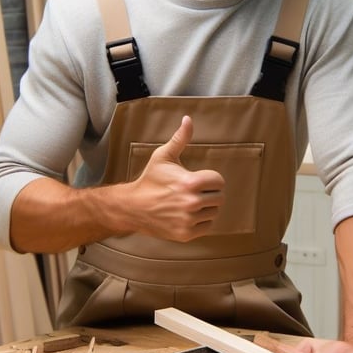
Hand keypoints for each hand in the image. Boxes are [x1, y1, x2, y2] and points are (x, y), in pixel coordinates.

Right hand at [130, 115, 224, 240]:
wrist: (133, 207)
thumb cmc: (150, 179)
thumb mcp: (163, 156)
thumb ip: (180, 138)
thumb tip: (188, 119)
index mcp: (190, 182)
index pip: (219, 181)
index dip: (211, 179)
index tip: (200, 179)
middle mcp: (191, 203)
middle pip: (219, 198)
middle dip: (210, 193)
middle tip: (196, 191)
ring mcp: (188, 220)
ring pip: (214, 212)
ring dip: (207, 207)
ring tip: (191, 202)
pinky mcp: (186, 234)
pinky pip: (207, 226)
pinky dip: (202, 221)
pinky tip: (189, 214)